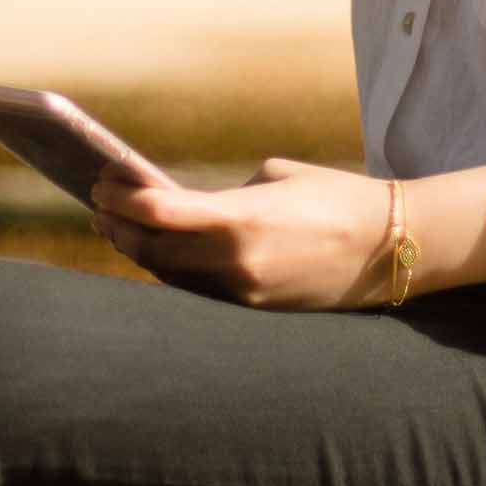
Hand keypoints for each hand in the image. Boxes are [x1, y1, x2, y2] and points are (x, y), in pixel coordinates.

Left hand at [88, 157, 395, 310]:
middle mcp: (236, 261)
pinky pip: (198, 289)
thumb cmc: (333, 195)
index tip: (101, 182)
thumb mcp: (274, 177)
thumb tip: (185, 208)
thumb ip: (224, 195)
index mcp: (242, 218)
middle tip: (98, 205)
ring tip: (118, 228)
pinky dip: (170, 270)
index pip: (161, 212)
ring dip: (139, 252)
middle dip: (120, 228)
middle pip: (154, 252)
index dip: (123, 197)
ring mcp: (244, 290)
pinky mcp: (254, 308)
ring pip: (171, 276)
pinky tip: (159, 252)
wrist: (386, 248)